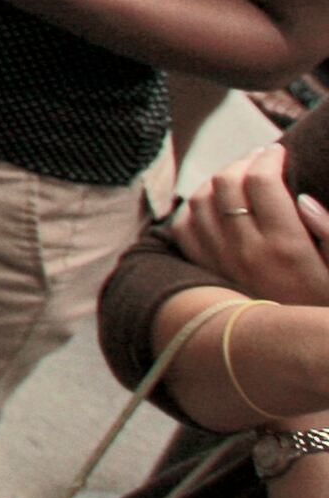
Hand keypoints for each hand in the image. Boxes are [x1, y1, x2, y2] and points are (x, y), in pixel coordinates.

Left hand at [172, 144, 328, 304]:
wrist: (301, 345)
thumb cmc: (326, 301)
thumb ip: (328, 231)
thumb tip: (302, 199)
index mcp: (285, 246)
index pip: (262, 182)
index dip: (269, 158)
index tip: (279, 151)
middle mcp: (247, 251)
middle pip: (226, 184)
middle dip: (242, 162)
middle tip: (260, 158)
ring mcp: (221, 262)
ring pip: (200, 201)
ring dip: (217, 181)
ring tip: (239, 176)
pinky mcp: (209, 273)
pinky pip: (184, 229)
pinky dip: (193, 209)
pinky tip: (215, 205)